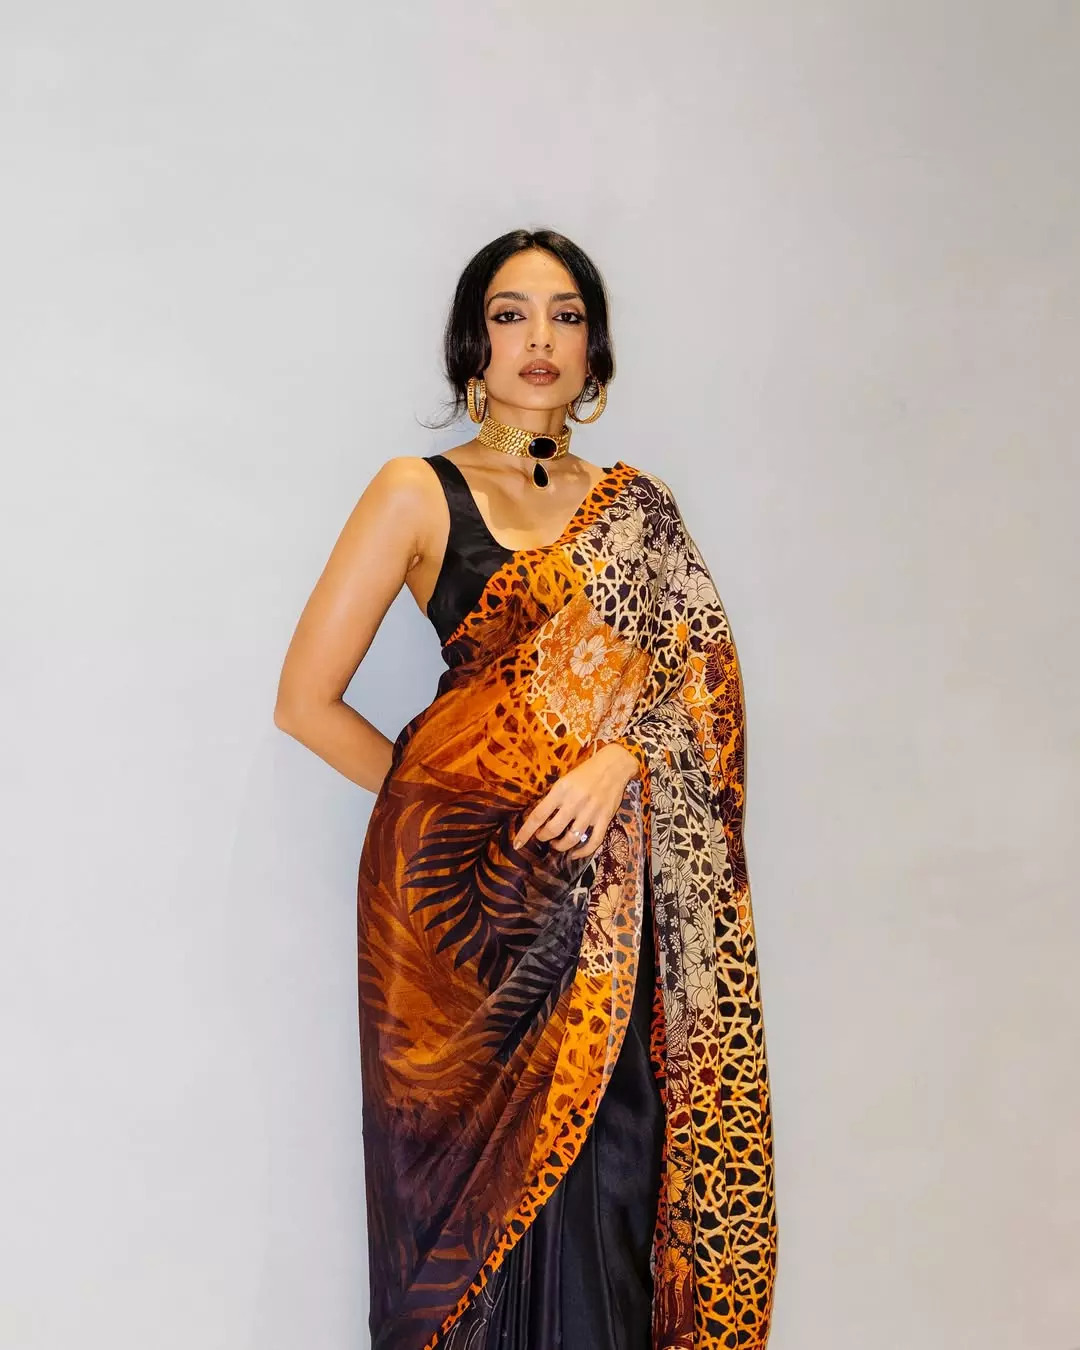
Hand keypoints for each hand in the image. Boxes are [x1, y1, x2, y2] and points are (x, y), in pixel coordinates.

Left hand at [512, 743, 640, 859]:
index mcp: (560, 790)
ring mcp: (591, 812)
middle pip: (552, 830)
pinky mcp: (605, 819)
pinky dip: (582, 852)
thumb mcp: (564, 780)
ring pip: (571, 839)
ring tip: (557, 844)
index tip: (517, 843)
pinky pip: (593, 842)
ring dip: (560, 846)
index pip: (538, 815)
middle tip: (543, 837)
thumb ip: (553, 799)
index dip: (525, 832)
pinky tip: (575, 854)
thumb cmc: (585, 772)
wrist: (613, 766)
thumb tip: (539, 819)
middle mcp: (574, 802)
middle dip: (543, 837)